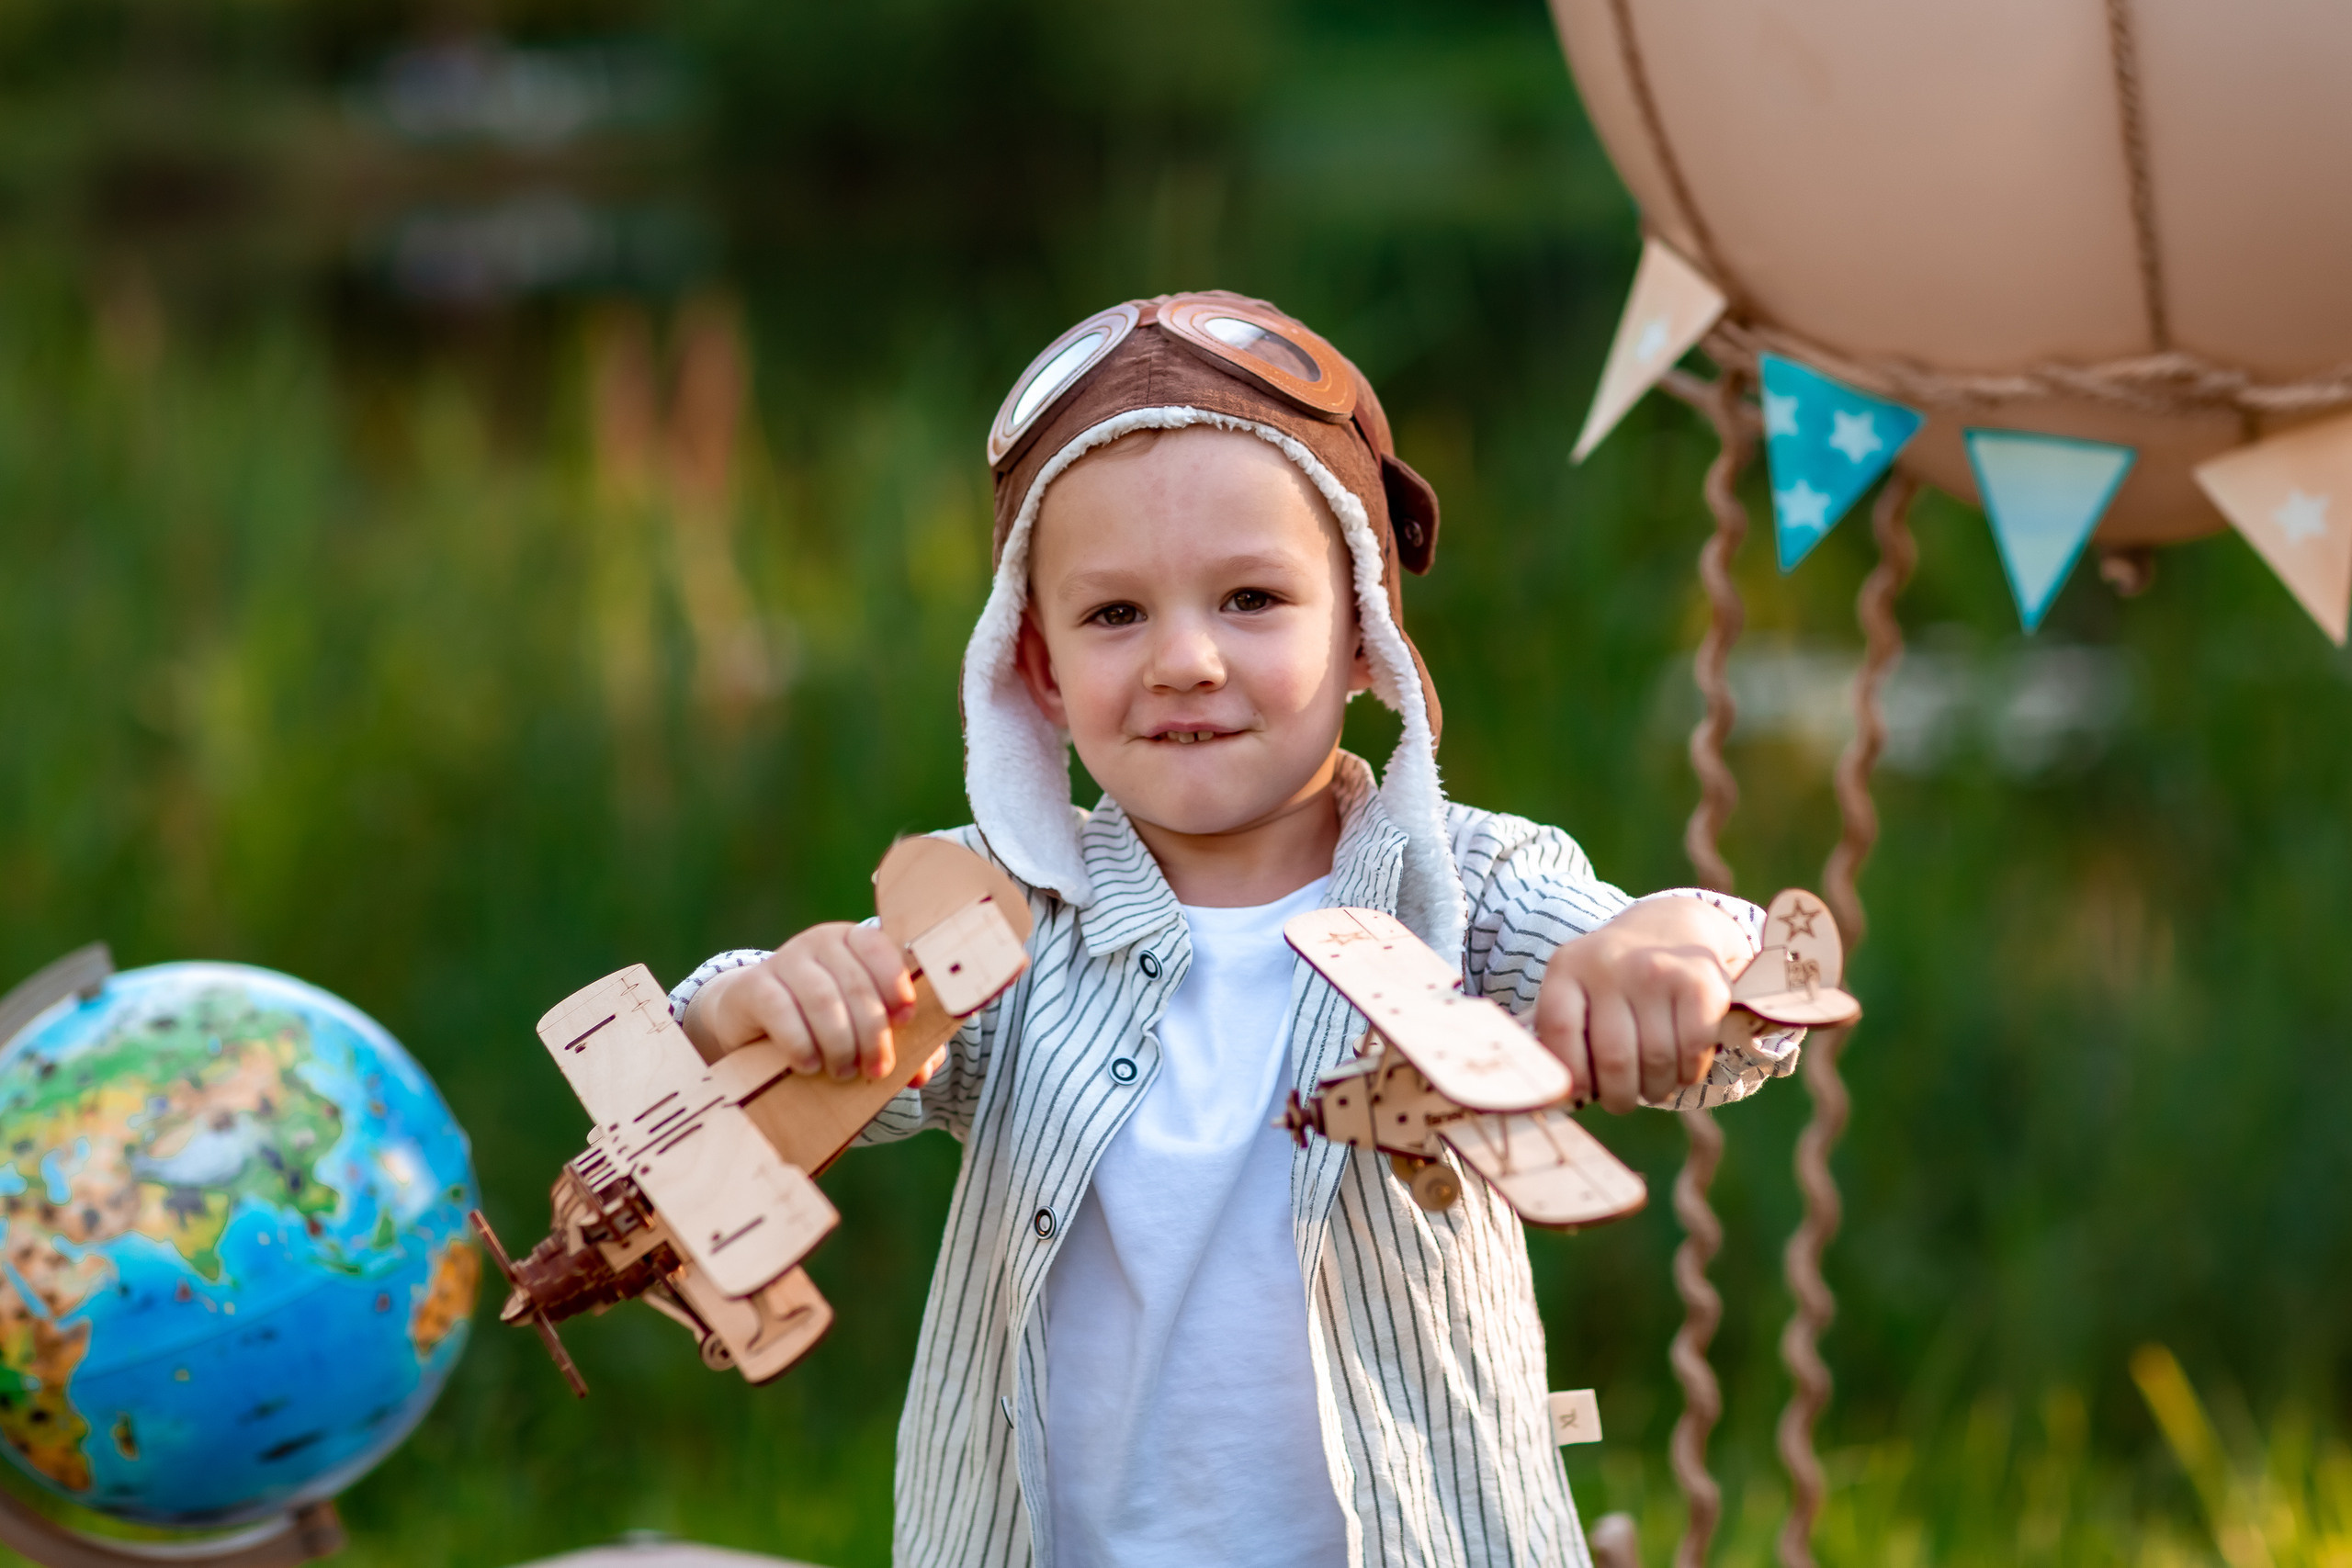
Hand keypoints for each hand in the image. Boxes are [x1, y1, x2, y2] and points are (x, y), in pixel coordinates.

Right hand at [682, 923, 939, 1083]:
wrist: (752, 1020)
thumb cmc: (823, 1022)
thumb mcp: (862, 1027)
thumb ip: (899, 1042)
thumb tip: (922, 1071)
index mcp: (854, 941)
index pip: (879, 947)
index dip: (895, 982)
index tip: (905, 1020)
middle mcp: (820, 942)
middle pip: (855, 984)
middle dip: (872, 1032)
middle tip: (877, 1069)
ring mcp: (784, 960)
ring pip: (821, 999)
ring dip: (839, 1043)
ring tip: (843, 1072)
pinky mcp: (753, 985)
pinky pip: (781, 1010)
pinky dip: (800, 1043)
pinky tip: (809, 1065)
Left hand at [1533, 897, 1749, 1113]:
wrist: (1673, 926)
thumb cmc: (1616, 979)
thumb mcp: (1577, 987)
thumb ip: (1563, 1034)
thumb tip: (1558, 1098)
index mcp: (1568, 967)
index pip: (1559, 1030)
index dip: (1570, 1074)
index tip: (1581, 1093)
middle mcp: (1611, 964)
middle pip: (1614, 1059)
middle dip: (1620, 1097)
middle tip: (1623, 1101)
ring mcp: (1658, 970)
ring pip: (1657, 1061)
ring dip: (1656, 1088)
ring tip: (1653, 1085)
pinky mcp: (1701, 983)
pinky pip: (1694, 1050)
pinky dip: (1689, 1072)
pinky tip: (1681, 1068)